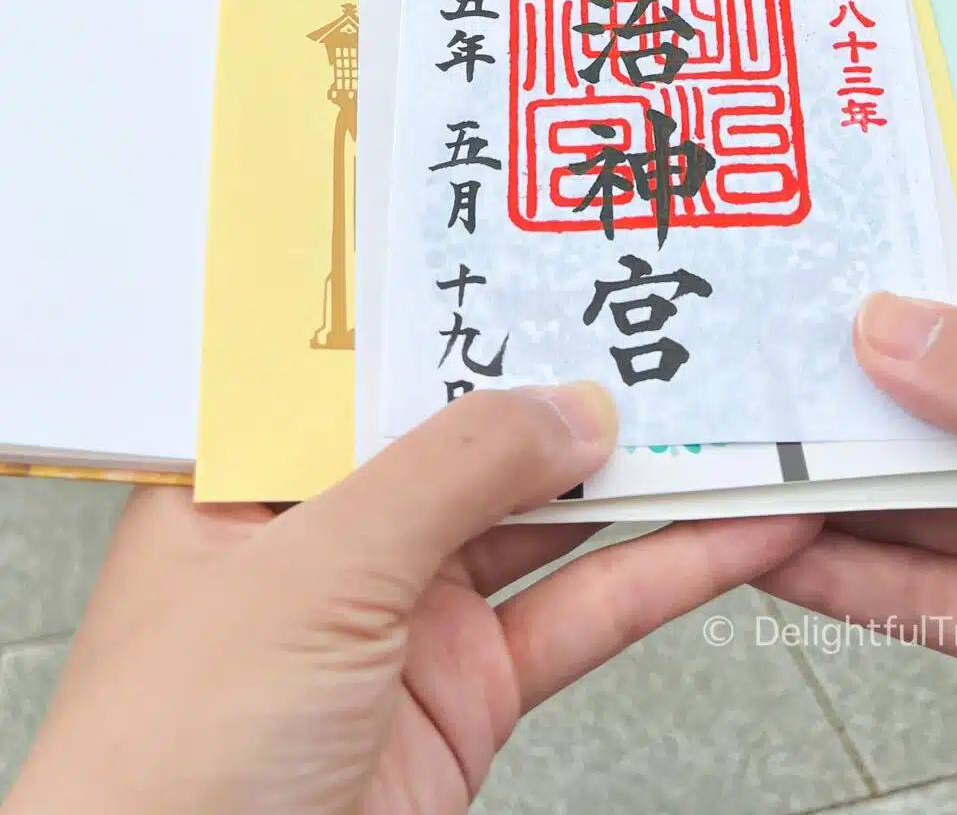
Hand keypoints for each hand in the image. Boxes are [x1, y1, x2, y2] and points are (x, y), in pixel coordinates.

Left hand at [10, 384, 816, 814]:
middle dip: (572, 385)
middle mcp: (335, 538)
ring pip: (545, 522)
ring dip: (641, 477)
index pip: (377, 362)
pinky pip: (580, 617)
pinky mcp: (468, 701)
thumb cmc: (163, 767)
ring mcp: (407, 620)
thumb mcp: (312, 575)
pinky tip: (733, 533)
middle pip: (476, 436)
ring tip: (730, 412)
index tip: (554, 254)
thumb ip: (448, 476)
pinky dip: (663, 576)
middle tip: (667, 322)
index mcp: (260, 476)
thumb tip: (565, 403)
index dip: (466, 304)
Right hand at [760, 246, 956, 814]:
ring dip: (847, 480)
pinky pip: (947, 604)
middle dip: (872, 373)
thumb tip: (907, 328)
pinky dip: (864, 583)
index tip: (851, 224)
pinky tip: (796, 550)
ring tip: (756, 446)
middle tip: (770, 345)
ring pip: (943, 498)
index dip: (949, 248)